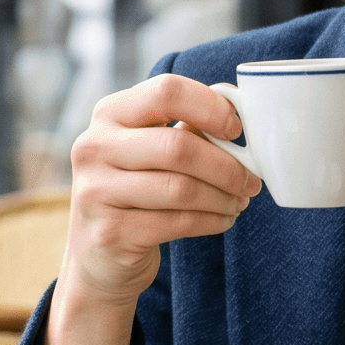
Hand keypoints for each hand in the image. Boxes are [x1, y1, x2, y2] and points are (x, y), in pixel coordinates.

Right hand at [62, 72, 259, 304]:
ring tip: (240, 200)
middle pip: (178, 146)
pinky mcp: (110, 232)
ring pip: (181, 189)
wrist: (100, 252)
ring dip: (223, 197)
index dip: (211, 108)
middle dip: (226, 166)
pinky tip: (224, 219)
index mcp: (109, 114)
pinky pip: (178, 223)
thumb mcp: (150, 149)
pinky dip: (212, 221)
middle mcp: (93, 147)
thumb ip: (187, 127)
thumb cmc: (137, 189)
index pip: (166, 91)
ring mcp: (96, 192)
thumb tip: (238, 115)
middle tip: (251, 180)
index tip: (236, 130)